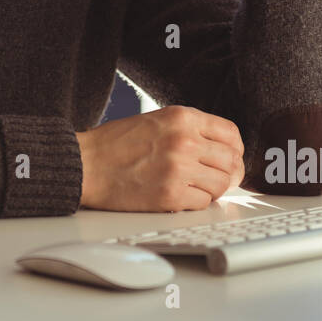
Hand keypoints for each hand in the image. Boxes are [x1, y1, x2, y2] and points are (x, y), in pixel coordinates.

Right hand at [76, 105, 244, 211]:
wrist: (86, 165)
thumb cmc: (115, 144)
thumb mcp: (156, 120)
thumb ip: (189, 129)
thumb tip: (221, 149)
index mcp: (181, 117)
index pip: (230, 134)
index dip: (235, 149)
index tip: (231, 157)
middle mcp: (184, 140)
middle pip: (231, 161)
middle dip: (230, 173)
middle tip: (221, 179)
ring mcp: (179, 169)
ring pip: (221, 185)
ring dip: (213, 189)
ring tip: (196, 187)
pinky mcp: (170, 195)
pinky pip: (203, 203)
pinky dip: (196, 202)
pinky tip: (181, 196)